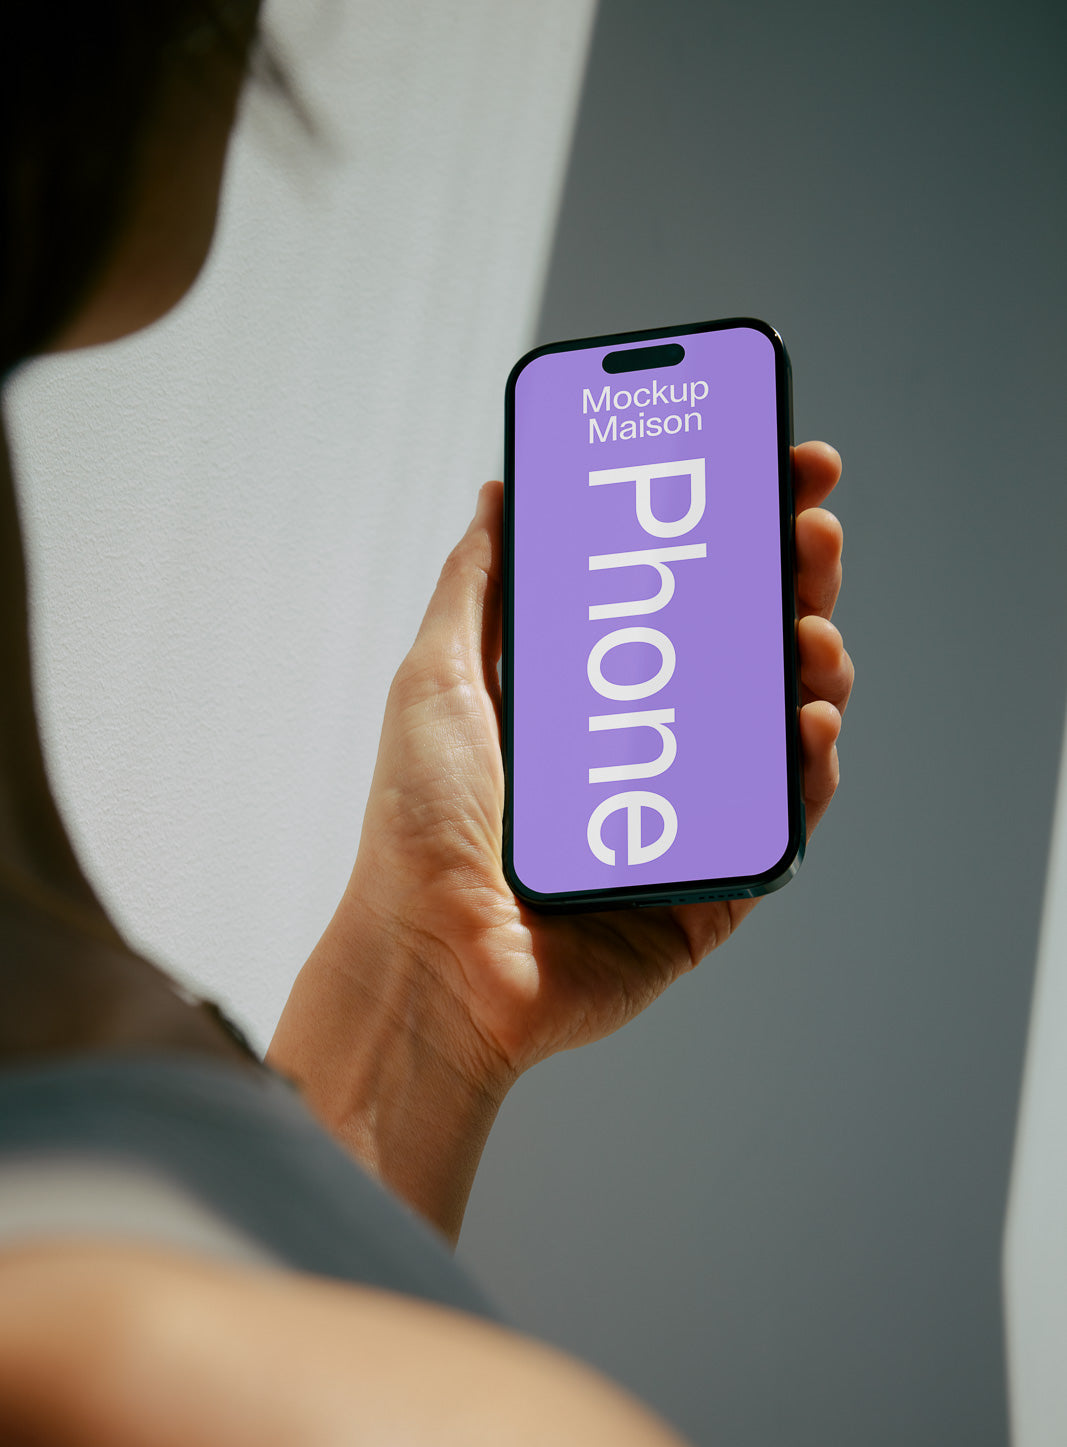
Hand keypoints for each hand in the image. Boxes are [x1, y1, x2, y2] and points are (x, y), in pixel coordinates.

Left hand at [269, 443, 851, 1237]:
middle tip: (808, 532)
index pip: (679, 594)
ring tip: (810, 630)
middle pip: (742, 647)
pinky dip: (810, 768)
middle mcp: (646, 747)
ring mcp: (687, 814)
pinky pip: (783, 821)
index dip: (731, 529)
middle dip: (788, 580)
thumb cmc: (420, 828)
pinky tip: (809, 721)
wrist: (430, 959)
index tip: (773, 468)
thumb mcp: (438, 675)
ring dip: (812, 662)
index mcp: (588, 693)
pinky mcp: (713, 889)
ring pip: (777, 726)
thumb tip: (504, 491)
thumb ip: (479, 580)